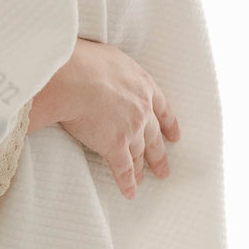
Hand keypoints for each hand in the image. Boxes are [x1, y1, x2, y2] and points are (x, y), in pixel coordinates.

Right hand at [28, 38, 179, 199]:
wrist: (74, 77)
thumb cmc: (82, 60)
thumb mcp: (106, 56)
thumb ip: (112, 69)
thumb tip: (102, 71)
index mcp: (142, 85)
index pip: (161, 107)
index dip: (168, 123)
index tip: (174, 135)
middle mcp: (142, 109)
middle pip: (154, 135)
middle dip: (159, 153)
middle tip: (164, 168)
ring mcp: (130, 129)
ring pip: (140, 153)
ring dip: (143, 168)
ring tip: (145, 180)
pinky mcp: (115, 146)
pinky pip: (123, 169)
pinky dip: (127, 182)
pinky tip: (130, 192)